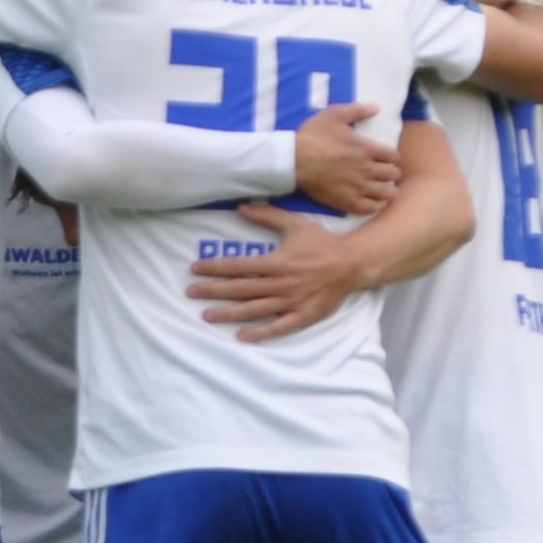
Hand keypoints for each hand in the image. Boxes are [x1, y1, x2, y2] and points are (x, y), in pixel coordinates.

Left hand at [186, 207, 368, 340]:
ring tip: (207, 316)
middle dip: (213, 291)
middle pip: (240, 289)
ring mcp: (292, 301)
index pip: (238, 266)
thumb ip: (267, 216)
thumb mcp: (294, 225)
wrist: (352, 264)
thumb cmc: (321, 243)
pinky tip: (241, 336)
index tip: (195, 270)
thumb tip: (240, 207)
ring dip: (229, 313)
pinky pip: (279, 327)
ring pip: (254, 310)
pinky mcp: (303, 316)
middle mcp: (281, 283)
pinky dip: (260, 333)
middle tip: (190, 293)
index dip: (215, 268)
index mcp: (277, 262)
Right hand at [289, 102, 398, 214]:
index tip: (388, 159)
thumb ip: (357, 110)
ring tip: (384, 188)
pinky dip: (378, 205)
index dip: (393, 157)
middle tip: (386, 173)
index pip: (393, 156)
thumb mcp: (334, 115)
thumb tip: (376, 107)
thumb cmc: (313, 136)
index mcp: (367, 149)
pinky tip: (375, 201)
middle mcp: (367, 169)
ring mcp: (358, 188)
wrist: (293, 161)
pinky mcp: (347, 202)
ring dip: (389, 189)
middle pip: (393, 174)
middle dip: (392, 173)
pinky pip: (371, 208)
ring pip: (386, 192)